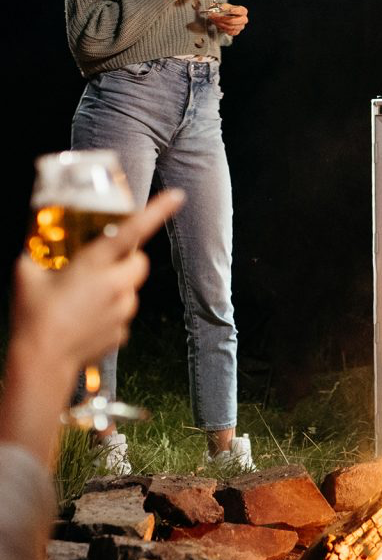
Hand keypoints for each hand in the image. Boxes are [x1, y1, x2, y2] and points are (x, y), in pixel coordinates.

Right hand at [12, 189, 184, 374]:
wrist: (41, 362)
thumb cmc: (33, 317)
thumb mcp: (27, 276)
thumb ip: (33, 255)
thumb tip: (31, 247)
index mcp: (95, 263)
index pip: (133, 230)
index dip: (157, 211)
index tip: (176, 196)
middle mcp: (115, 285)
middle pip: (139, 261)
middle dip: (126, 260)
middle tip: (101, 266)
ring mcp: (122, 310)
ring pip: (132, 289)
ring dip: (117, 287)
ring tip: (86, 298)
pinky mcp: (122, 331)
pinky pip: (123, 314)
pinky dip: (111, 312)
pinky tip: (87, 319)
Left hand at [208, 3, 247, 36]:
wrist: (224, 17)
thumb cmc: (226, 10)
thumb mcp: (224, 6)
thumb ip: (223, 7)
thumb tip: (221, 8)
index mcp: (243, 11)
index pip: (242, 11)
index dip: (236, 11)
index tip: (230, 10)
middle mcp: (244, 19)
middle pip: (236, 21)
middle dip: (225, 19)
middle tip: (217, 17)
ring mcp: (241, 26)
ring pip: (231, 27)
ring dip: (221, 24)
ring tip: (215, 21)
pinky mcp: (237, 32)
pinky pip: (230, 32)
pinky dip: (223, 29)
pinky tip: (219, 25)